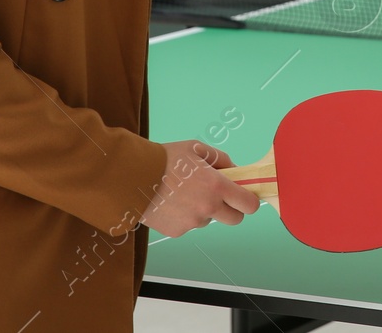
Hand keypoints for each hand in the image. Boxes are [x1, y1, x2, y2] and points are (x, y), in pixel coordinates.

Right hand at [140, 140, 258, 237]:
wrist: (131, 177)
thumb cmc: (164, 159)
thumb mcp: (197, 149)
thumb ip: (221, 159)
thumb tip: (235, 170)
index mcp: (217, 186)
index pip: (249, 205)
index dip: (250, 201)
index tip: (246, 197)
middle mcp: (208, 208)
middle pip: (235, 219)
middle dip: (232, 209)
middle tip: (218, 196)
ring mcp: (192, 223)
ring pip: (208, 220)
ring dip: (204, 210)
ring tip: (184, 193)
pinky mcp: (176, 232)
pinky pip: (189, 225)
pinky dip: (185, 217)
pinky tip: (171, 202)